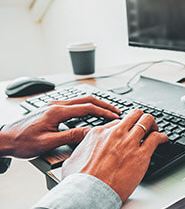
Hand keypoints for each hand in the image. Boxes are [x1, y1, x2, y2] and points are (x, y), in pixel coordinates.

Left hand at [0, 96, 120, 157]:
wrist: (4, 139)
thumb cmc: (22, 142)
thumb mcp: (48, 143)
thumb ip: (70, 136)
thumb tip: (90, 132)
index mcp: (57, 112)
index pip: (87, 108)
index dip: (104, 112)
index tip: (115, 116)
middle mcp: (56, 105)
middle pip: (86, 100)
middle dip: (103, 104)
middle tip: (116, 111)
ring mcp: (53, 106)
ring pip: (80, 100)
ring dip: (95, 104)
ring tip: (106, 111)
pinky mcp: (50, 110)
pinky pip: (73, 104)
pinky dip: (86, 106)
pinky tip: (89, 112)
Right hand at [62, 109, 167, 202]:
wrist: (88, 192)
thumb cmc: (80, 180)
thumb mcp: (74, 158)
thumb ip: (81, 150)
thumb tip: (80, 152)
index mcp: (99, 133)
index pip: (118, 122)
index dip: (125, 126)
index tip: (128, 131)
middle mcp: (115, 134)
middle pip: (134, 115)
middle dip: (141, 118)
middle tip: (146, 126)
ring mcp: (129, 142)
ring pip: (147, 121)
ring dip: (153, 125)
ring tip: (156, 130)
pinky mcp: (141, 154)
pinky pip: (156, 138)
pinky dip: (162, 137)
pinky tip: (163, 140)